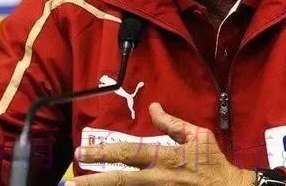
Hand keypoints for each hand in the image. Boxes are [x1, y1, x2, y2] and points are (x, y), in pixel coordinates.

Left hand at [68, 103, 255, 185]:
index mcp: (165, 158)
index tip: (81, 153)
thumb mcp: (198, 136)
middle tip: (70, 183)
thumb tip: (154, 107)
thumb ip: (172, 124)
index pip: (128, 153)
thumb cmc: (214, 164)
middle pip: (120, 181)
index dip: (103, 153)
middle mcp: (158, 179)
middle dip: (93, 183)